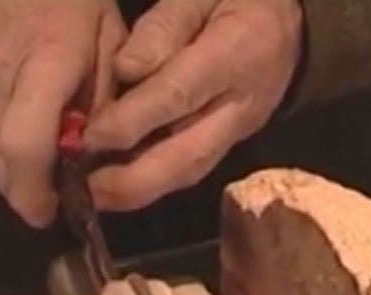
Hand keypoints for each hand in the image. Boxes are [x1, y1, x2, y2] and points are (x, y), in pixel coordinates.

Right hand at [0, 0, 125, 226]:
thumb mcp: (106, 36)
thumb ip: (104, 101)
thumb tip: (94, 159)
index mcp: (43, 60)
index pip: (25, 147)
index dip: (36, 192)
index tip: (52, 211)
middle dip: (26, 187)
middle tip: (50, 185)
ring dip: (4, 167)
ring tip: (31, 151)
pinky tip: (4, 124)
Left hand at [84, 0, 302, 211]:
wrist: (289, 21)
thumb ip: (164, 25)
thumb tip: (124, 70)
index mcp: (238, 53)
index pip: (179, 95)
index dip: (132, 121)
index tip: (88, 136)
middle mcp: (242, 104)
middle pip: (186, 156)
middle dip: (131, 180)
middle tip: (81, 189)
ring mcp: (238, 131)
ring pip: (187, 173)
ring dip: (136, 192)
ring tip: (89, 196)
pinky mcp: (229, 144)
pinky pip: (188, 171)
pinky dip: (148, 185)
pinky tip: (111, 188)